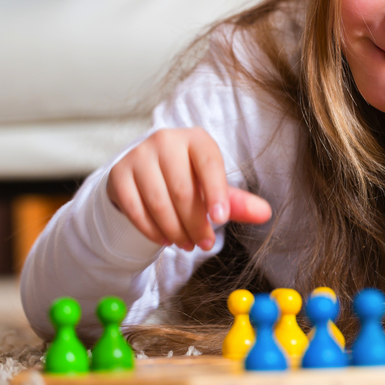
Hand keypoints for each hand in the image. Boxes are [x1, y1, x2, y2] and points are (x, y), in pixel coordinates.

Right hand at [106, 128, 271, 251]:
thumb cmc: (189, 179)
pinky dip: (152, 230)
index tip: (221, 220)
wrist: (147, 172)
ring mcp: (139, 155)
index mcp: (196, 139)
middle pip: (183, 189)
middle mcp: (166, 140)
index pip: (209, 164)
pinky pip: (136, 209)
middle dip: (195, 223)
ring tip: (187, 244)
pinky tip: (165, 240)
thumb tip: (265, 213)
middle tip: (204, 243)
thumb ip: (237, 202)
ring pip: (159, 202)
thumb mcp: (214, 187)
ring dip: (175, 230)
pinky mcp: (119, 174)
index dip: (216, 193)